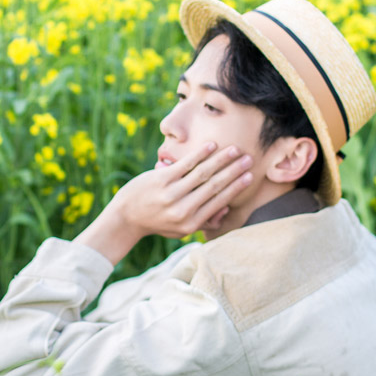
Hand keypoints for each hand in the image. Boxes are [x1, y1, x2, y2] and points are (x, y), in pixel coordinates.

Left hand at [111, 141, 253, 239]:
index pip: (219, 202)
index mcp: (190, 224)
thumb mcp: (180, 230)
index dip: (236, 188)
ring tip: (235, 150)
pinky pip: (185, 165)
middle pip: (214, 186)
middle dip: (234, 171)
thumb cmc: (157, 222)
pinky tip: (212, 146)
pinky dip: (200, 154)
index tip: (249, 176)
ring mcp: (171, 194)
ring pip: (203, 174)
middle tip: (249, 159)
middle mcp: (182, 210)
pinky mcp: (160, 180)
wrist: (126, 217)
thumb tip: (226, 207)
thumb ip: (202, 221)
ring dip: (222, 160)